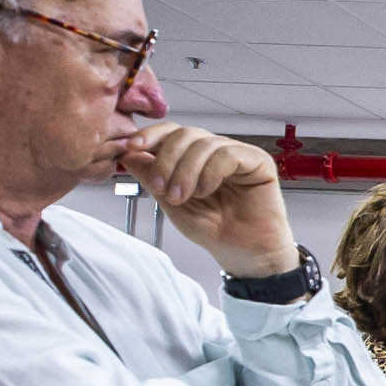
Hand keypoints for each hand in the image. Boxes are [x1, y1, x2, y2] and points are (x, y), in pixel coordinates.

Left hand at [121, 122, 293, 275]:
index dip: (151, 135)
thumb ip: (151, 177)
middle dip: (166, 160)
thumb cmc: (214, 230)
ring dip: (186, 171)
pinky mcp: (258, 162)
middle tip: (162, 188)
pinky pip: (228, 154)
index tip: (132, 147)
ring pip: (204, 144)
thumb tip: (127, 154)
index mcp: (195, 158)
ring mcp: (238, 154)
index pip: (172, 132)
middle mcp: (216, 151)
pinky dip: (211, 173)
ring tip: (184, 197)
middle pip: (184, 134)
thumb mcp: (170, 203)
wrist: (243, 253)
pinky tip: (207, 191)